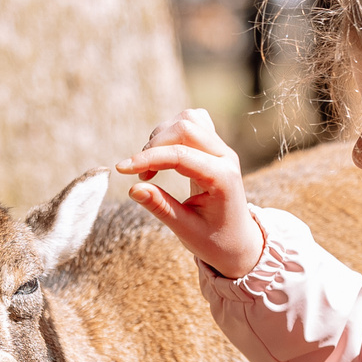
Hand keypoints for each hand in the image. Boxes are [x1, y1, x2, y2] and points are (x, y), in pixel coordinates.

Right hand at [116, 108, 264, 277]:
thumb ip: (161, 207)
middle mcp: (226, 157)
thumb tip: (133, 188)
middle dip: (154, 144)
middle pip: (186, 127)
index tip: (122, 170)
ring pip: (188, 119)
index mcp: (223, 178)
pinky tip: (163, 156)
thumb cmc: (214, 241)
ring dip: (162, 136)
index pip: (181, 155)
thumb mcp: (186, 230)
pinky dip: (171, 134)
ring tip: (151, 167)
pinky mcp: (215, 147)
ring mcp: (222, 149)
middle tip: (139, 174)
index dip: (148, 158)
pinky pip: (193, 124)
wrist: (238, 242)